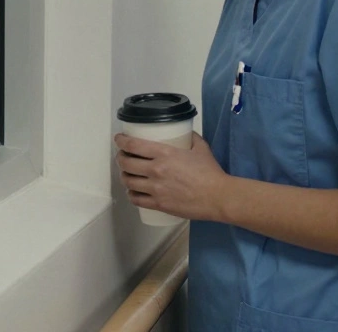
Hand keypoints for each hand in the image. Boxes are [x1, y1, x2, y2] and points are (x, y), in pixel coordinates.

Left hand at [114, 132, 229, 222]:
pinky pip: (136, 199)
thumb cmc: (210, 172)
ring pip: (128, 181)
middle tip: (123, 156)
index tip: (119, 139)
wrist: (218, 197)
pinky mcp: (158, 204)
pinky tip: (133, 191)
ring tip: (127, 173)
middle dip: (120, 158)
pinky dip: (131, 194)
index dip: (121, 141)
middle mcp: (156, 170)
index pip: (133, 145)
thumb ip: (190, 137)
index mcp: (164, 153)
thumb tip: (184, 132)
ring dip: (124, 176)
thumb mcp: (200, 147)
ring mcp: (155, 189)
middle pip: (126, 163)